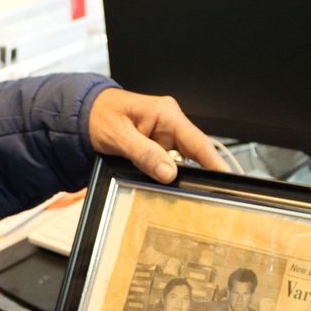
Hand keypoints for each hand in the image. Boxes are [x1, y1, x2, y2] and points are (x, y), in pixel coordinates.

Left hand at [89, 88, 229, 182]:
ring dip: (180, 178)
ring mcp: (163, 136)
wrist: (82, 114)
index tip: (227, 179)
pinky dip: (167, 176)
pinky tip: (166, 188)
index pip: (199, 141)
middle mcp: (169, 124)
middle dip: (200, 175)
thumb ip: (143, 154)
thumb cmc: (98, 115)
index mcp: (166, 114)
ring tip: (185, 196)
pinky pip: (168, 165)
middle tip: (207, 197)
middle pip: (194, 155)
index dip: (216, 162)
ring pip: (181, 163)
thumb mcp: (118, 135)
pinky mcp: (156, 147)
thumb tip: (168, 172)